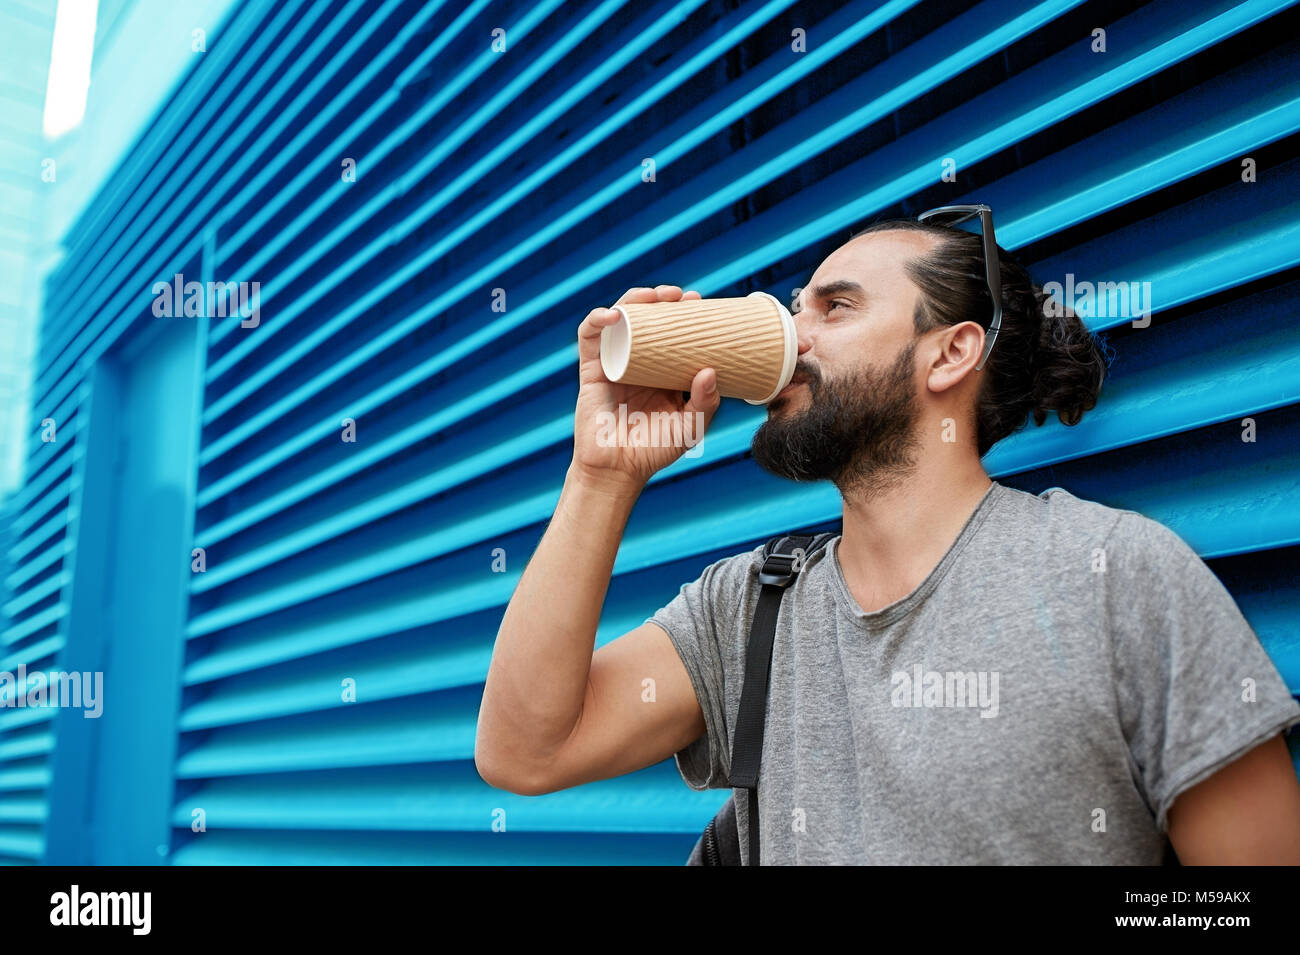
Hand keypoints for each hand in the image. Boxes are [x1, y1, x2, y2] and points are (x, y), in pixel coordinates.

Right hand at [572, 285, 721, 491]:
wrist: (618, 470)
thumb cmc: (655, 450)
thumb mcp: (691, 427)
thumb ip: (705, 402)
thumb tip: (710, 370)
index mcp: (664, 370)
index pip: (674, 331)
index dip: (685, 313)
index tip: (699, 302)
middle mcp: (639, 361)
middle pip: (647, 318)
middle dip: (662, 299)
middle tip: (680, 296)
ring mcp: (614, 362)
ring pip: (620, 319)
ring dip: (633, 300)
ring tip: (651, 296)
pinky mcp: (591, 369)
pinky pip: (590, 337)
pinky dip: (597, 320)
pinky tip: (613, 316)